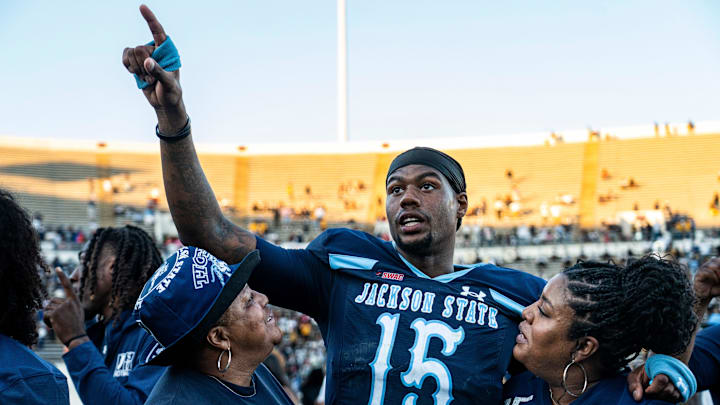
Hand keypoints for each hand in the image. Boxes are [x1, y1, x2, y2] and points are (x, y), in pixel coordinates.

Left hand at [43, 268, 86, 347]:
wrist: (77, 337)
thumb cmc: (75, 327)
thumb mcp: (73, 314)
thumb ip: (61, 306)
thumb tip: (44, 302)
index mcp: (75, 301)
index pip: (68, 286)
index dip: (62, 277)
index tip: (57, 268)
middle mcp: (69, 302)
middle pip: (52, 301)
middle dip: (51, 310)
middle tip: (58, 320)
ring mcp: (63, 307)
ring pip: (47, 308)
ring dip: (48, 317)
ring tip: (57, 324)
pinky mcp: (56, 313)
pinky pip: (45, 314)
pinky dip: (46, 321)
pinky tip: (53, 326)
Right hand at [122, 5, 185, 131]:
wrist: (164, 102)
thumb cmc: (171, 92)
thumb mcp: (169, 84)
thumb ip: (159, 72)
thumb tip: (147, 62)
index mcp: (167, 51)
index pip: (158, 31)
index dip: (150, 19)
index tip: (142, 7)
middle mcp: (155, 49)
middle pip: (140, 48)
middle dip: (143, 65)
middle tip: (153, 78)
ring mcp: (144, 55)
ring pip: (131, 53)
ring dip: (137, 70)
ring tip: (148, 79)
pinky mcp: (135, 62)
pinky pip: (124, 57)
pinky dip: (129, 68)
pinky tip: (137, 75)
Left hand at [627, 363, 681, 402]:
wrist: (654, 371)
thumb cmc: (643, 374)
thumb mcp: (635, 377)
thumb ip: (635, 385)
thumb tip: (637, 398)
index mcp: (660, 367)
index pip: (662, 379)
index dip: (654, 388)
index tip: (647, 391)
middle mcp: (673, 375)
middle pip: (668, 390)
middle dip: (656, 394)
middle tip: (649, 392)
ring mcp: (679, 383)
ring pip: (674, 395)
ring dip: (662, 397)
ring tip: (655, 392)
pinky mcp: (682, 391)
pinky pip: (677, 398)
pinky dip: (668, 399)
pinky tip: (661, 395)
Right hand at [694, 257, 719, 304]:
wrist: (705, 296)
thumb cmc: (715, 288)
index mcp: (712, 264)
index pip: (718, 259)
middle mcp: (706, 265)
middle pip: (715, 260)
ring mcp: (701, 269)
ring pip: (712, 266)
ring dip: (718, 273)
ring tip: (719, 280)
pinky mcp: (698, 275)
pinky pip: (707, 272)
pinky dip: (713, 276)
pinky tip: (715, 281)